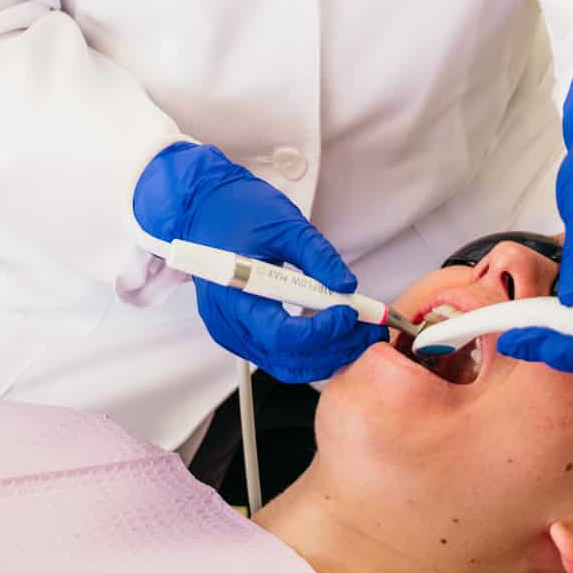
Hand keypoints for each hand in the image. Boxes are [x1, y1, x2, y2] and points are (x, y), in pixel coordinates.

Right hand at [133, 142, 382, 381]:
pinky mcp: (240, 333)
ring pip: (286, 364)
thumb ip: (316, 255)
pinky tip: (334, 332)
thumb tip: (347, 285)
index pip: (283, 336)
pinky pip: (278, 355)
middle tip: (370, 328)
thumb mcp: (283, 223)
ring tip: (359, 332)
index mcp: (233, 297)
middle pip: (288, 359)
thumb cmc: (236, 210)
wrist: (202, 209)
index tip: (352, 311)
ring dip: (326, 354)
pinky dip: (310, 351)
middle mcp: (228, 325)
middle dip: (334, 348)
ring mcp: (232, 334)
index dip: (323, 331)